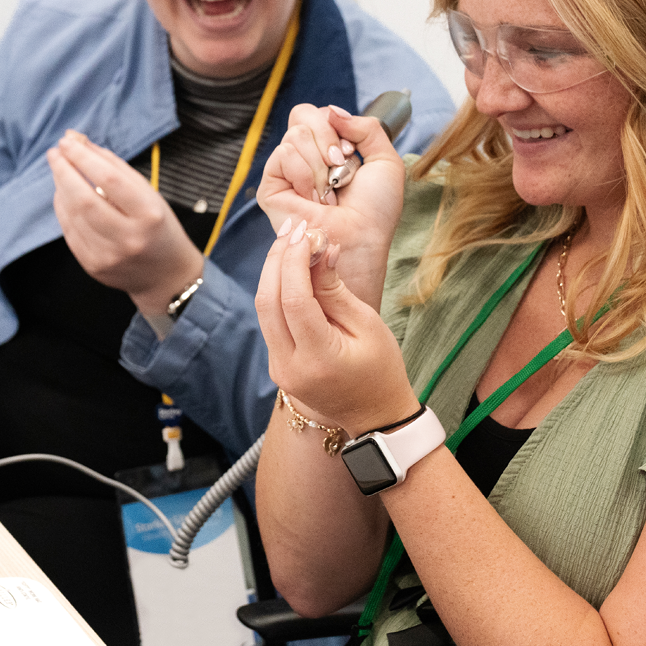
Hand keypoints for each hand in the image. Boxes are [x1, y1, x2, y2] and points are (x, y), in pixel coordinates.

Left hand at [47, 130, 204, 316]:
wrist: (167, 276)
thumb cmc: (159, 228)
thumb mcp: (149, 195)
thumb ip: (115, 167)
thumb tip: (79, 141)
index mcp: (149, 215)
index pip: (109, 179)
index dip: (83, 157)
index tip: (68, 141)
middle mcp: (129, 238)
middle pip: (84, 198)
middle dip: (64, 171)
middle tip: (55, 153)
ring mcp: (109, 255)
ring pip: (72, 214)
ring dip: (61, 188)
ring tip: (61, 171)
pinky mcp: (93, 266)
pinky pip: (69, 231)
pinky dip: (63, 208)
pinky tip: (64, 196)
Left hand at [255, 216, 418, 436]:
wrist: (375, 416)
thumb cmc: (381, 370)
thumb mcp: (367, 324)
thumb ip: (336, 289)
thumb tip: (319, 250)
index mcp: (317, 358)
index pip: (293, 299)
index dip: (295, 260)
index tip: (306, 232)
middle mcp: (289, 366)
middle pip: (267, 301)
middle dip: (278, 259)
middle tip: (294, 229)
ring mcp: (278, 369)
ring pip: (263, 310)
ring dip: (275, 272)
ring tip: (293, 242)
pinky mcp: (277, 365)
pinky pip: (271, 321)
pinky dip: (278, 291)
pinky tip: (293, 270)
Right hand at [257, 104, 405, 309]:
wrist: (362, 239)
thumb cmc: (375, 210)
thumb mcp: (385, 160)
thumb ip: (367, 126)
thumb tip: (332, 110)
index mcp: (328, 149)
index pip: (319, 113)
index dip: (337, 128)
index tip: (351, 154)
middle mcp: (305, 158)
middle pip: (303, 115)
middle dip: (329, 140)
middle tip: (340, 168)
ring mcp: (286, 172)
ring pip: (295, 135)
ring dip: (321, 165)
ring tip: (328, 192)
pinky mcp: (271, 188)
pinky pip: (283, 155)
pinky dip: (305, 175)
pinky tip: (312, 198)